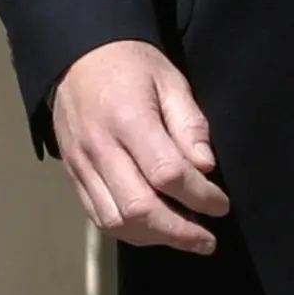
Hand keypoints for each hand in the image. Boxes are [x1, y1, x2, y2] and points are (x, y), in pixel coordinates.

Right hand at [51, 39, 229, 254]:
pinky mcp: (72, 173)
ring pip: (116, 220)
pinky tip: (151, 228)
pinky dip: (128, 231)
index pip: (167, 173)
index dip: (200, 196)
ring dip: (154, 237)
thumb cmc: (130, 65)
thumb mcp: (169, 81)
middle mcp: (100, 146)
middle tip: (207, 239)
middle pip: (139, 207)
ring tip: (181, 235)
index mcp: (128, 119)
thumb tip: (206, 168)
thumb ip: (190, 124)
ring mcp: (82, 163)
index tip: (221, 203)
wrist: (75, 55)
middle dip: (180, 232)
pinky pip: (97, 216)